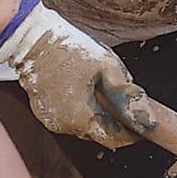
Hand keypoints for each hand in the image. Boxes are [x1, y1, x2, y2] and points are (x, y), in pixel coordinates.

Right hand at [0, 0, 139, 146]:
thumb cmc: (67, 49)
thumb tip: (145, 112)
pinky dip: (80, 108)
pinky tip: (83, 89)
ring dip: (96, 114)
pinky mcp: (42, 110)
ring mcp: (50, 119)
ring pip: (83, 125)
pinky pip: (68, 116)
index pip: (115, 139)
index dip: (132, 133)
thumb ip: (126, 92)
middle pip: (98, 133)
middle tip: (124, 103)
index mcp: (82, 118)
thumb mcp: (106, 65)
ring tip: (102, 91)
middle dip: (114, 122)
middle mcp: (64, 125)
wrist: (31, 38)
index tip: (143, 125)